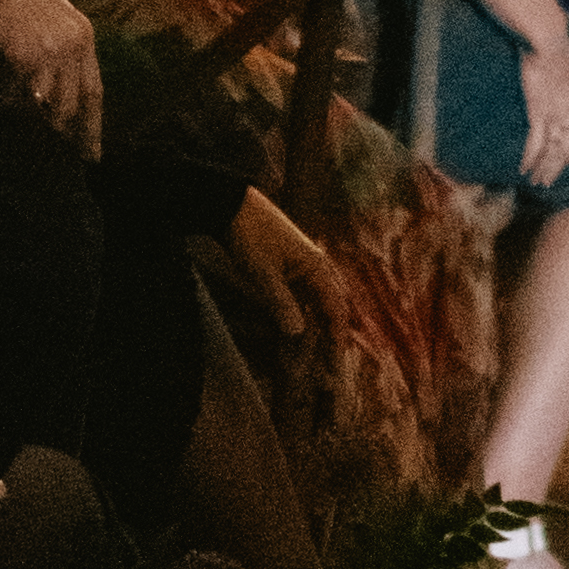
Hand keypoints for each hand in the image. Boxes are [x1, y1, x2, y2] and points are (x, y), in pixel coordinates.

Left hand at [225, 180, 328, 357]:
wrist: (232, 205)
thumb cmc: (250, 236)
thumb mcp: (263, 273)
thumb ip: (281, 303)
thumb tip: (298, 333)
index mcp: (317, 267)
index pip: (336, 308)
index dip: (337, 337)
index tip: (335, 362)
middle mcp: (317, 266)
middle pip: (333, 306)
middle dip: (332, 335)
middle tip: (328, 363)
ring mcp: (304, 265)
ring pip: (319, 302)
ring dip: (318, 326)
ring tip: (313, 351)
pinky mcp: (291, 265)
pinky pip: (305, 294)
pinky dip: (304, 313)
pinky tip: (297, 328)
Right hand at [514, 17, 568, 186]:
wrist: (547, 41)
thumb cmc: (560, 47)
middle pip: (566, 146)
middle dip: (557, 166)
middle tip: (548, 182)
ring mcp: (554, 113)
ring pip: (551, 149)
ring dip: (544, 167)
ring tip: (536, 182)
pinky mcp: (538, 111)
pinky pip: (535, 140)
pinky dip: (530, 156)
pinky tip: (523, 168)